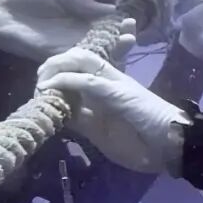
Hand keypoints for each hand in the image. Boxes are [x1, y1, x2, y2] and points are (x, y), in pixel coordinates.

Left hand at [0, 0, 134, 61]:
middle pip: (103, 38)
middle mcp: (75, 32)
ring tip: (129, 42)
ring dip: (111, 48)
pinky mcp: (54, 55)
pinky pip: (77, 59)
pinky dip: (92, 57)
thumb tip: (112, 9)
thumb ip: (84, 3)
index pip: (104, 21)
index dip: (118, 22)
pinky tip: (107, 52)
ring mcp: (65, 45)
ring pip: (94, 50)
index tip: (134, 19)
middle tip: (134, 34)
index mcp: (77, 14)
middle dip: (119, 37)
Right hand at [37, 47, 186, 173]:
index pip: (79, 58)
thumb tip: (53, 82)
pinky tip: (46, 115)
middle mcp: (96, 87)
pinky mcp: (90, 129)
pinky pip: (68, 118)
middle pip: (68, 75)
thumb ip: (87, 84)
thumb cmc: (145, 111)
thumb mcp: (117, 92)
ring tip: (38, 99)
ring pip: (65, 95)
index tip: (45, 72)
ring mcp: (92, 108)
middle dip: (52, 75)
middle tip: (39, 85)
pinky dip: (56, 115)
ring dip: (51, 95)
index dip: (61, 61)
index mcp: (106, 73)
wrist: (164, 144)